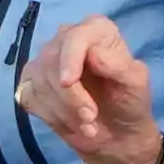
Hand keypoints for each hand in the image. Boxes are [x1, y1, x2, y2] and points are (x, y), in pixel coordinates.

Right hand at [16, 15, 162, 163]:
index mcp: (96, 30)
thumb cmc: (128, 101)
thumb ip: (118, 66)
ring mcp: (46, 61)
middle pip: (52, 61)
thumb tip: (93, 53)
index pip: (75, 36)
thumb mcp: (135, 84)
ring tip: (88, 123)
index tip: (68, 83)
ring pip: (39, 81)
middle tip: (91, 117)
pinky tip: (70, 123)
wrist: (117, 133)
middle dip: (70, 96)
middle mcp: (67, 38)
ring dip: (63, 110)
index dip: (70, 57)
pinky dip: (49, 115)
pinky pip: (28, 96)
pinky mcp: (31, 84)